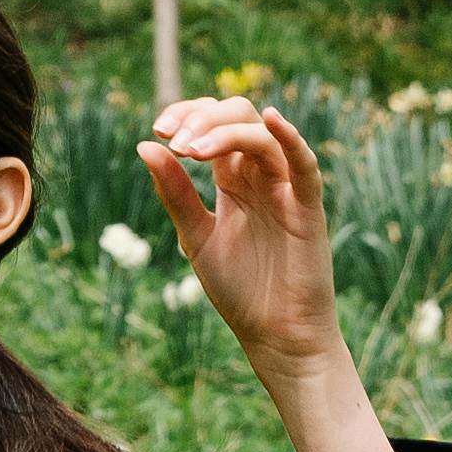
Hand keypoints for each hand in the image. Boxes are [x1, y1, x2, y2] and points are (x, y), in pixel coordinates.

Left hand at [146, 99, 343, 384]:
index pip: (212, 123)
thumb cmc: (239, 289)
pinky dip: (292, 139)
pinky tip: (274, 120)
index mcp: (232, 179)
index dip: (187, 115)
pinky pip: (304, 166)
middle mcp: (259, 176)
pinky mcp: (307, 208)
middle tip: (174, 141)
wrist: (274, 336)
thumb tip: (143, 146)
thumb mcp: (195, 236)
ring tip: (192, 150)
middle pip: (238, 116)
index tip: (158, 130)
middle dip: (202, 118)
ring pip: (263, 136)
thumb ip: (175, 193)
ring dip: (226, 132)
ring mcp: (285, 189)